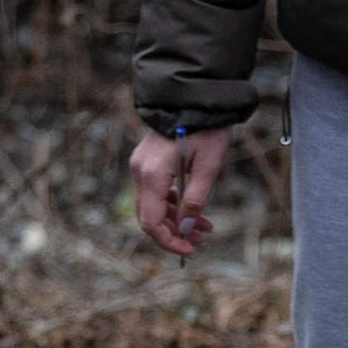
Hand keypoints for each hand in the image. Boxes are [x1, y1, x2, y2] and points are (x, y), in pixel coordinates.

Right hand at [130, 123, 232, 259]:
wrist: (194, 97)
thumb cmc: (206, 129)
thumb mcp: (209, 166)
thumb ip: (195, 199)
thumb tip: (186, 227)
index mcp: (152, 175)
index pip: (151, 223)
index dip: (169, 241)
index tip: (189, 250)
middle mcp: (139, 172)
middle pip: (149, 216)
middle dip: (174, 232)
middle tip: (202, 238)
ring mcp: (140, 166)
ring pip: (152, 205)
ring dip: (175, 219)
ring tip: (204, 225)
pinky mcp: (146, 161)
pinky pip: (154, 192)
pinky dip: (171, 204)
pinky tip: (191, 207)